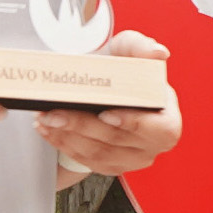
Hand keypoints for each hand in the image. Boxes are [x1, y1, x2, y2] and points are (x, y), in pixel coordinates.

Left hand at [33, 34, 180, 178]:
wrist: (109, 89)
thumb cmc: (124, 71)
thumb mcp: (131, 50)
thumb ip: (142, 47)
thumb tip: (158, 52)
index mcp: (167, 119)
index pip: (159, 129)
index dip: (133, 123)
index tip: (105, 113)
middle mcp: (153, 145)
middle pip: (117, 141)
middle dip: (82, 126)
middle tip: (54, 112)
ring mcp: (132, 159)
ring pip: (98, 154)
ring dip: (67, 136)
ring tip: (45, 118)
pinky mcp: (110, 165)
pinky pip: (86, 160)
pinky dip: (63, 144)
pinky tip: (47, 129)